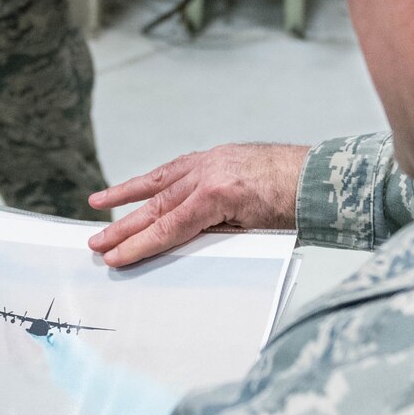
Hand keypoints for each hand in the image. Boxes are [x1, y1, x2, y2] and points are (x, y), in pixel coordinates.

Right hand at [87, 142, 310, 266]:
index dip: (139, 244)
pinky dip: (151, 179)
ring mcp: (209, 161)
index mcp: (219, 195)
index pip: (169, 226)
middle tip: (96, 244)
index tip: (115, 257)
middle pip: (156, 206)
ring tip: (95, 205)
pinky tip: (134, 188)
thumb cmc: (294, 209)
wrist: (318, 176)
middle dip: (123, 228)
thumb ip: (213, 235)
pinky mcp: (213, 156)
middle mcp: (208, 174)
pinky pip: (174, 168)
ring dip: (124, 195)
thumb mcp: (252, 231)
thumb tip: (178, 245)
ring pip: (158, 182)